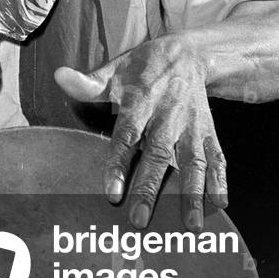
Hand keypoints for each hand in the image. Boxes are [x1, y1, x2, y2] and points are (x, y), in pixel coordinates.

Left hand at [54, 35, 227, 229]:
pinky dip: (219, 179)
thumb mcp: (114, 69)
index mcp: (141, 99)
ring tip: (190, 224)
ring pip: (192, 160)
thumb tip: (59, 76)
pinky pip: (216, 155)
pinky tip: (219, 203)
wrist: (188, 53)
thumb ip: (88, 82)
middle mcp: (168, 114)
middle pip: (159, 153)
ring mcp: (191, 124)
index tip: (112, 193)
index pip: (127, 134)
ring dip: (192, 191)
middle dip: (150, 187)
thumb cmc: (142, 67)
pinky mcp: (209, 130)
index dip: (118, 163)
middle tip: (140, 219)